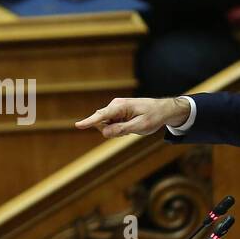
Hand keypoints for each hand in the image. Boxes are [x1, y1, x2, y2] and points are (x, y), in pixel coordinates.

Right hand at [75, 96, 190, 136]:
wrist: (162, 110)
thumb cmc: (153, 116)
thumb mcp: (140, 126)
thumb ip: (121, 129)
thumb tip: (105, 133)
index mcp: (120, 106)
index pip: (101, 115)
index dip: (89, 121)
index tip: (77, 125)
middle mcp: (114, 105)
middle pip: (102, 123)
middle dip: (111, 131)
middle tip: (128, 130)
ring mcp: (114, 109)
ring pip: (105, 126)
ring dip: (116, 131)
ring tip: (131, 127)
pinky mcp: (116, 113)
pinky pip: (110, 125)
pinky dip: (118, 129)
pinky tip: (129, 126)